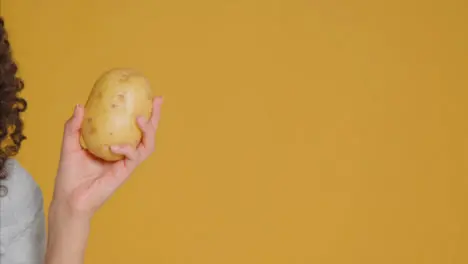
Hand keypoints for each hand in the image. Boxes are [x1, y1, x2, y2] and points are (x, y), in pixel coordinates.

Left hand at [50, 96, 162, 218]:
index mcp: (114, 146)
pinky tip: (115, 146)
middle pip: (147, 134)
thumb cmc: (70, 177)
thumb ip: (74, 127)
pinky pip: (133, 158)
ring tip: (140, 119)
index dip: (142, 113)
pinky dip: (127, 149)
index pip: (132, 128)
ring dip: (148, 131)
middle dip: (155, 117)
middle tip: (159, 101)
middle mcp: (124, 154)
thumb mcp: (70, 146)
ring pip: (147, 145)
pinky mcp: (125, 173)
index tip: (147, 96)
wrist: (69, 199)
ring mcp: (126, 163)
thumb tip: (80, 106)